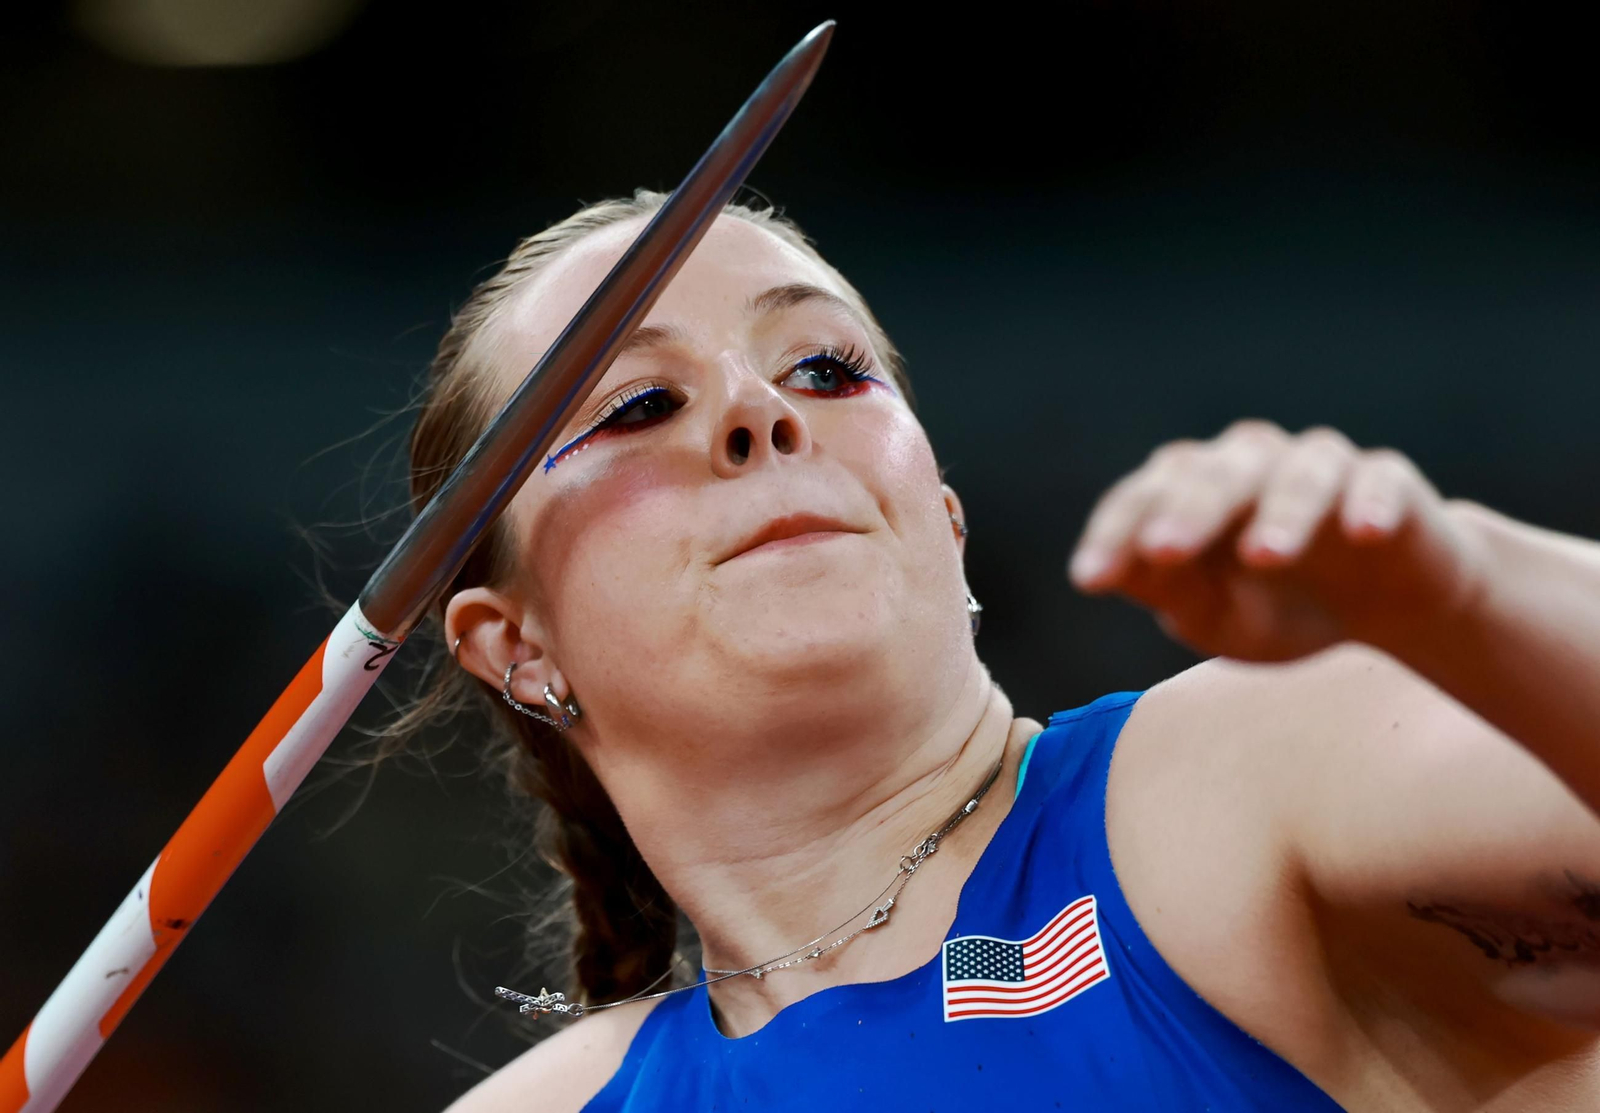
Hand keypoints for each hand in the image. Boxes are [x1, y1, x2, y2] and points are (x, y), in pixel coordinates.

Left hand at [1067, 420, 1488, 661]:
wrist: (1383, 609)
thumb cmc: (1281, 606)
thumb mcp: (1216, 616)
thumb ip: (1167, 591)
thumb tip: (1106, 575)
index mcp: (1192, 490)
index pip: (1144, 499)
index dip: (1114, 535)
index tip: (1089, 581)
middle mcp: (1250, 463)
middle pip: (1213, 473)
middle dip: (1188, 512)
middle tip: (1164, 552)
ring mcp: (1319, 466)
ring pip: (1297, 471)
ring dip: (1279, 510)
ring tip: (1264, 557)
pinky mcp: (1386, 481)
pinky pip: (1379, 479)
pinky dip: (1370, 501)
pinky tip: (1363, 533)